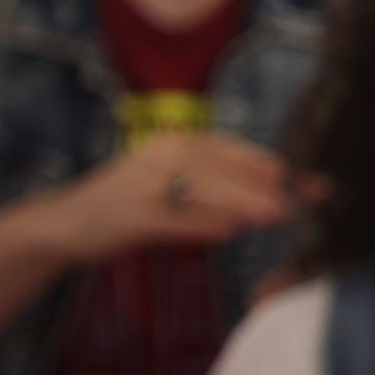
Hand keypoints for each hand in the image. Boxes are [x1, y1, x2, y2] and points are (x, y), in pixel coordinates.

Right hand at [57, 128, 295, 265]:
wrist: (64, 224)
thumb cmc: (126, 203)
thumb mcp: (170, 183)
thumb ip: (217, 183)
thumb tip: (276, 188)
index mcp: (173, 143)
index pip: (231, 150)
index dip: (271, 166)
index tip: (310, 182)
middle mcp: (159, 155)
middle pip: (222, 168)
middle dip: (264, 185)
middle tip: (303, 201)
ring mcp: (144, 184)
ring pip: (203, 190)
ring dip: (243, 202)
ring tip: (276, 214)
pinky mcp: (133, 215)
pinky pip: (176, 219)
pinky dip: (204, 224)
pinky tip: (229, 232)